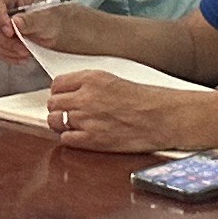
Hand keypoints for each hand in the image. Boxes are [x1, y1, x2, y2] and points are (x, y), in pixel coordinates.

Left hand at [39, 70, 216, 152]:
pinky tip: (81, 136)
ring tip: (72, 124)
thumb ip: (90, 85)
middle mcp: (86, 97)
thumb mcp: (115, 80)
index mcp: (92, 78)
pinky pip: (65, 139)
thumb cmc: (147, 99)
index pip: (57, 84)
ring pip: (55, 121)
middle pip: (53, 103)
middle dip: (58, 107)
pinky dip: (70, 138)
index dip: (59, 92)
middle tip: (68, 112)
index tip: (63, 97)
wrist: (164, 117)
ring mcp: (87, 119)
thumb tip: (69, 92)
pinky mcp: (93, 140)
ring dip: (61, 123)